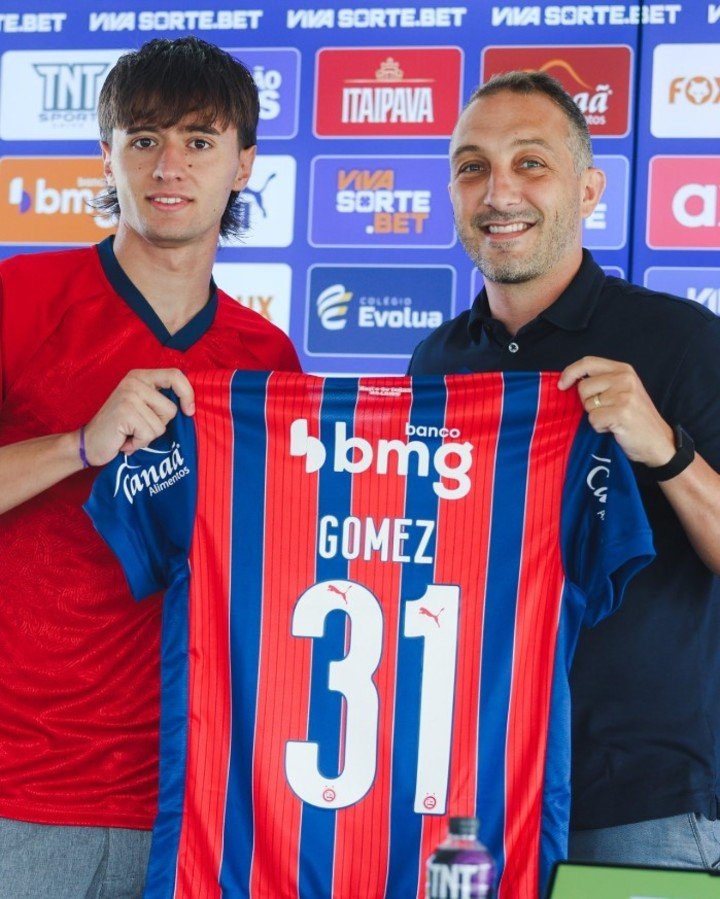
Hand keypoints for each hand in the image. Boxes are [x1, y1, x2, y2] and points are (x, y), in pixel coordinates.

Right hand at [81, 369, 194, 466]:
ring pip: (161, 425)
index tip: (189, 411)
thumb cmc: (120, 427)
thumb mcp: (142, 406)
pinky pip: (149, 435)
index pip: (175, 375)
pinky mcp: (125, 413)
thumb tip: (191, 405)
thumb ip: (160, 400)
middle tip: (138, 426)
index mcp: (140, 376)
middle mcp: (134, 382)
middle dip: (159, 425)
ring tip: (130, 432)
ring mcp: (128, 396)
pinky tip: (124, 439)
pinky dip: (139, 443)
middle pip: (171, 409)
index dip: (188, 394)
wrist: (89, 442)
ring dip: (147, 436)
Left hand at [558, 356, 674, 466]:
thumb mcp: (623, 391)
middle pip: (583, 387)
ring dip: (595, 417)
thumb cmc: (635, 418)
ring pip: (587, 405)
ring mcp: (624, 395)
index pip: (588, 362)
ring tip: (613, 419)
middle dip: (588, 403)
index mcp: (623, 370)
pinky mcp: (621, 413)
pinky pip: (593, 420)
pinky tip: (615, 428)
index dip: (570, 372)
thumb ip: (602, 382)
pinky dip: (600, 428)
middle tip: (607, 411)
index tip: (561, 386)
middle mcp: (624, 379)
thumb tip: (568, 381)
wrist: (658, 442)